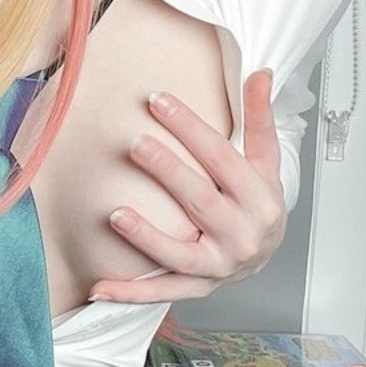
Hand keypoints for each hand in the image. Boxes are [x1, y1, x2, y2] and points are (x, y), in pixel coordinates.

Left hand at [91, 69, 287, 303]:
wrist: (266, 254)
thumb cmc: (259, 203)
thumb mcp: (265, 160)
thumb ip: (259, 117)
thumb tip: (261, 74)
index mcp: (259, 198)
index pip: (222, 157)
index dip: (190, 127)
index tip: (159, 100)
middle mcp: (241, 235)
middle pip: (201, 200)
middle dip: (168, 172)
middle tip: (136, 143)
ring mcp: (218, 266)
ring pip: (180, 253)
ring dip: (147, 237)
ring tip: (116, 215)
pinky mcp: (197, 287)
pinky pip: (161, 292)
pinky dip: (130, 293)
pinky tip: (99, 287)